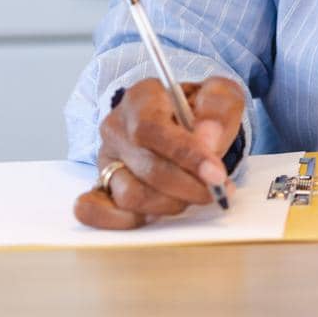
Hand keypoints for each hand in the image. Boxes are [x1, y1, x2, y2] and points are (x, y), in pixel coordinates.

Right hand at [73, 77, 245, 229]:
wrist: (188, 121)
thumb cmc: (202, 110)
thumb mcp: (221, 95)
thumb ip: (218, 111)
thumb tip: (207, 140)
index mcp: (141, 97)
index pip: (151, 128)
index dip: (184, 154)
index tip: (216, 174)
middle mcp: (116, 127)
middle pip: (146, 167)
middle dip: (188, 186)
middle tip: (217, 190)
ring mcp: (107, 159)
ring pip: (130, 195)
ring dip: (170, 203)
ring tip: (194, 194)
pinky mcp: (102, 186)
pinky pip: (97, 212)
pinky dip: (124, 221)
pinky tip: (156, 215)